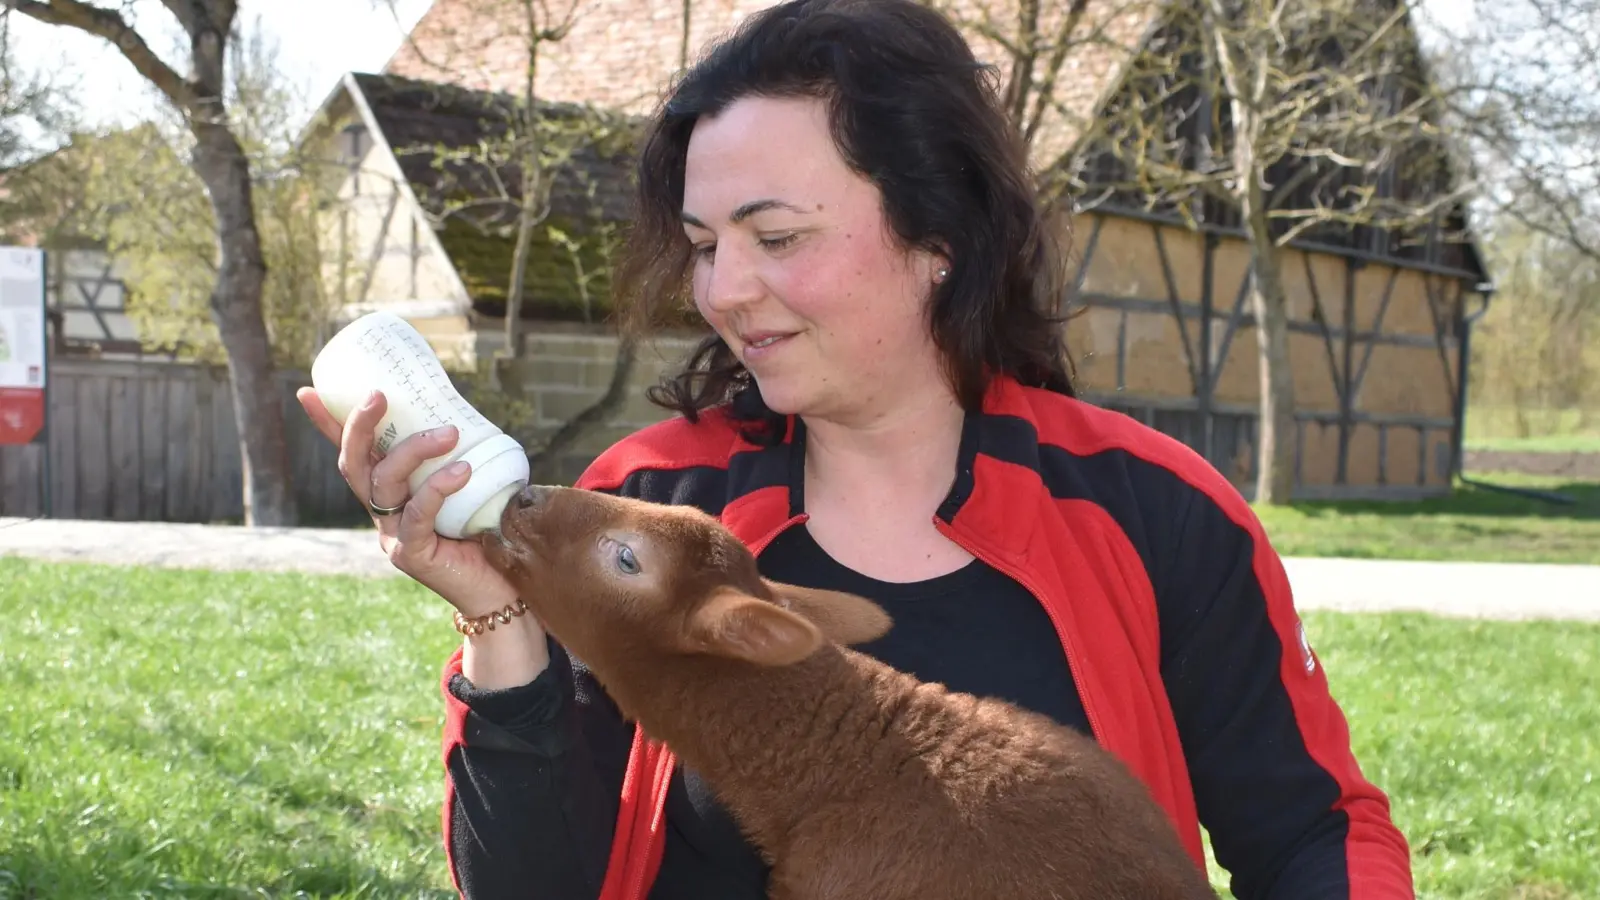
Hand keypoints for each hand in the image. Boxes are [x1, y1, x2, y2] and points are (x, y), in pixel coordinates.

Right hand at [295, 386, 521, 617]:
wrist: (500, 590)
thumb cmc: (487, 534)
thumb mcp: (470, 488)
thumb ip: (458, 458)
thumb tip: (467, 416)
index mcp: (390, 494)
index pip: (353, 454)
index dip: (328, 424)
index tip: (307, 390)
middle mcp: (383, 513)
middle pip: (355, 464)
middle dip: (359, 426)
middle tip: (380, 395)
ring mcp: (392, 535)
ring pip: (384, 483)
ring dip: (414, 450)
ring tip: (450, 433)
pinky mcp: (411, 554)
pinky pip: (417, 514)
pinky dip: (438, 488)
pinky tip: (462, 471)